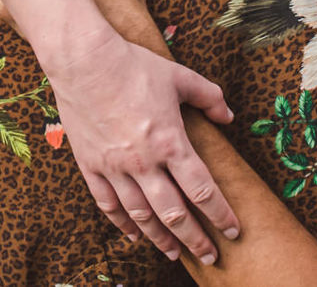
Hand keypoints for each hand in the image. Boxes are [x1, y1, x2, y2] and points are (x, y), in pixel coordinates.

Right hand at [48, 33, 240, 264]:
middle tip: (208, 257)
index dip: (220, 215)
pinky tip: (133, 235)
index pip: (201, 190)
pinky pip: (107, 203)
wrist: (83, 59)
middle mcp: (143, 162)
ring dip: (160, 239)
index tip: (232, 231)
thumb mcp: (179, 76)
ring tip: (174, 254)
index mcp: (170, 142)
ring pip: (141, 215)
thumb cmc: (133, 65)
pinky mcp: (90, 164)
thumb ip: (208, 97)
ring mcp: (114, 166)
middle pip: (174, 214)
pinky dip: (121, 223)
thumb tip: (229, 116)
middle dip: (194, 239)